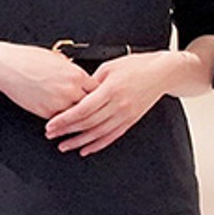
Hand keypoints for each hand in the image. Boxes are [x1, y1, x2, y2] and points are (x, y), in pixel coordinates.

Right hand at [0, 43, 95, 119]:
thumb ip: (72, 70)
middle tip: (94, 110)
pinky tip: (64, 120)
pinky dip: (63, 120)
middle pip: (92, 105)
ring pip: (78, 116)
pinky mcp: (47, 113)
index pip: (98, 89)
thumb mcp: (58, 59)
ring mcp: (59, 104)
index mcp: (76, 75)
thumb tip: (80, 75)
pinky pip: (61, 120)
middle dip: (93, 108)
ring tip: (81, 118)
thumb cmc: (29, 59)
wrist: (8, 68)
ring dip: (79, 117)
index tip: (100, 96)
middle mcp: (71, 90)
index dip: (99, 94)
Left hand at [45, 52, 184, 155]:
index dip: (65, 119)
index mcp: (110, 89)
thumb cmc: (136, 66)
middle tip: (51, 135)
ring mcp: (126, 114)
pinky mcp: (131, 120)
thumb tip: (75, 93)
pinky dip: (98, 145)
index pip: (82, 109)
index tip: (51, 124)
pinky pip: (112, 136)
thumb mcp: (109, 67)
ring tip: (64, 146)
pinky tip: (86, 149)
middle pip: (88, 123)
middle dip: (67, 131)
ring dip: (80, 142)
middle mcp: (118, 104)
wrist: (162, 73)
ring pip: (98, 133)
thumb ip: (92, 82)